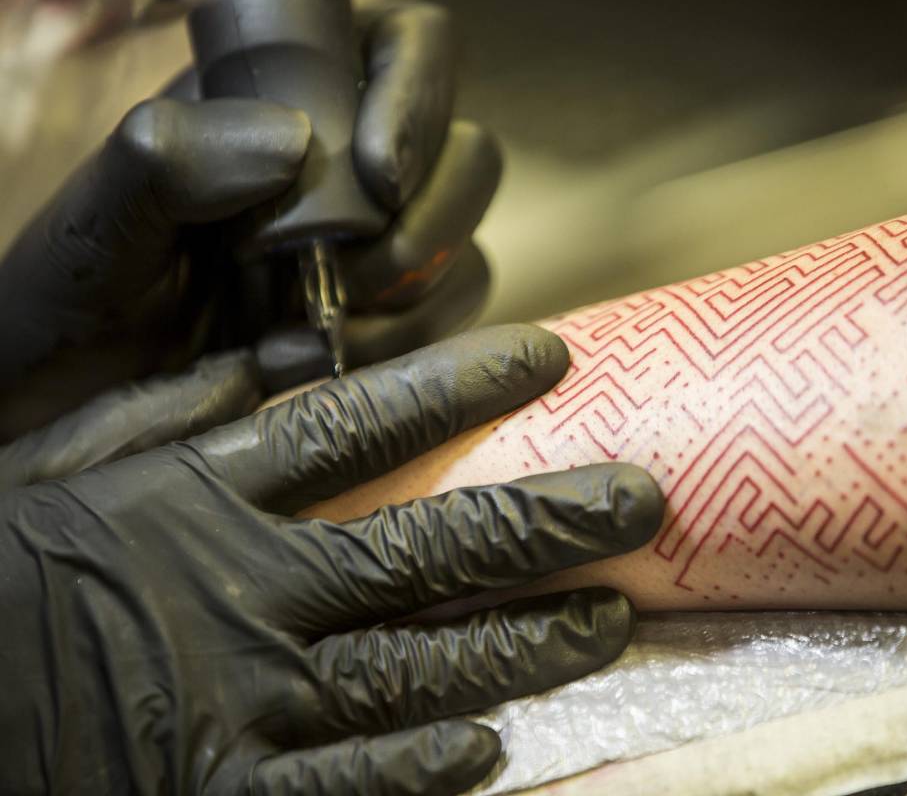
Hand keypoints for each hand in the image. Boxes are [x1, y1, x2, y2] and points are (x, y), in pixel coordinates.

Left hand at [0, 2, 497, 438]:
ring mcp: (377, 251)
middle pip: (466, 154)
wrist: (69, 417)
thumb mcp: (96, 223)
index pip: (403, 48)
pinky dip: (408, 348)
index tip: (379, 175)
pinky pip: (450, 323)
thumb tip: (293, 141)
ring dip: (416, 295)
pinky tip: (328, 361)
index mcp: (284, 99)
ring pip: (465, 247)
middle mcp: (346, 169)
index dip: (417, 97)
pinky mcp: (393, 325)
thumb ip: (167, 161)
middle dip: (426, 222)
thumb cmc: (72, 303)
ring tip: (324, 331)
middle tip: (354, 276)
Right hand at [0, 325, 664, 793]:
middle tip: (642, 497)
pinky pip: (346, 787)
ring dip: (527, 642)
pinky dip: (424, 766)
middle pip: (426, 544)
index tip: (552, 356)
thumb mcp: (68, 463)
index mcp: (203, 495)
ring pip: (419, 665)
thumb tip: (291, 360)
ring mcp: (240, 699)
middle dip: (547, 518)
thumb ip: (180, 411)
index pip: (358, 424)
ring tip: (612, 616)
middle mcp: (242, 589)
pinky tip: (493, 745)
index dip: (464, 384)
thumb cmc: (3, 573)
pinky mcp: (219, 792)